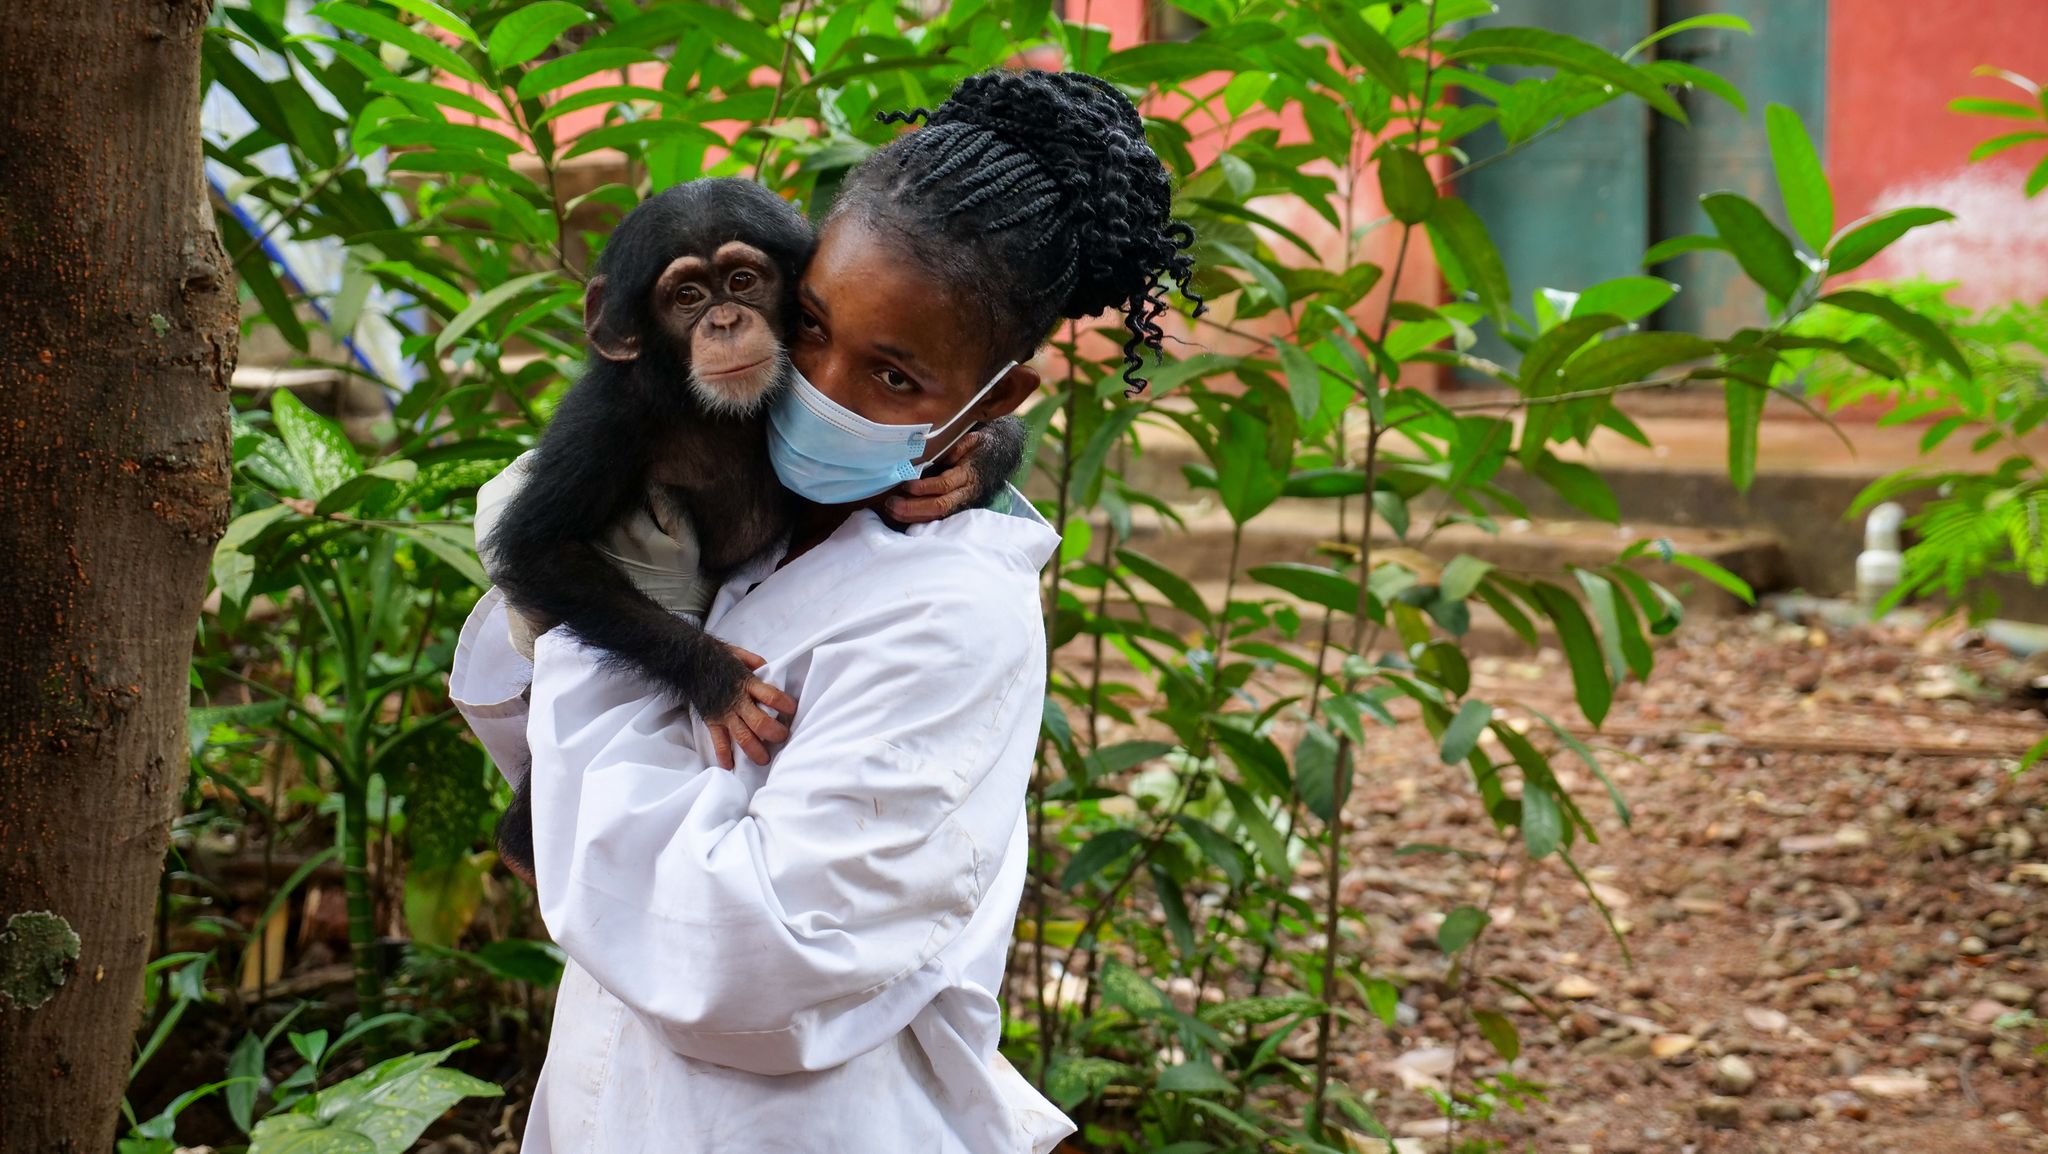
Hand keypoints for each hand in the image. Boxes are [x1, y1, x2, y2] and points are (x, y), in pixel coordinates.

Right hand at [704, 645, 797, 768]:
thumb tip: (769, 670)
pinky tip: (730, 766)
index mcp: (747, 683)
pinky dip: (723, 755)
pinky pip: (718, 741)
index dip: (784, 704)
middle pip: (760, 723)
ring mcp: (724, 713)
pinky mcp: (712, 720)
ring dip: (756, 751)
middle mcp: (738, 701)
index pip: (771, 696)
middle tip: (783, 737)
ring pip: (743, 737)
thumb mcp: (739, 654)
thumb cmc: (716, 656)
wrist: (688, 659)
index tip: (793, 709)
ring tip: (764, 760)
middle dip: (774, 734)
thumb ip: (756, 663)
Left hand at [885, 429, 983, 523]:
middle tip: (891, 504)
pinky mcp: (957, 507)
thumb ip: (956, 446)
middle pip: (939, 506)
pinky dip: (919, 518)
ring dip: (913, 515)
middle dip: (913, 507)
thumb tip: (937, 453)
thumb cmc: (981, 445)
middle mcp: (966, 492)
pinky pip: (938, 517)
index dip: (924, 487)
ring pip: (938, 515)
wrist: (1000, 456)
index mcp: (968, 474)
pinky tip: (901, 515)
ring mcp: (962, 502)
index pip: (944, 484)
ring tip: (891, 510)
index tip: (905, 484)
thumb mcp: (972, 438)